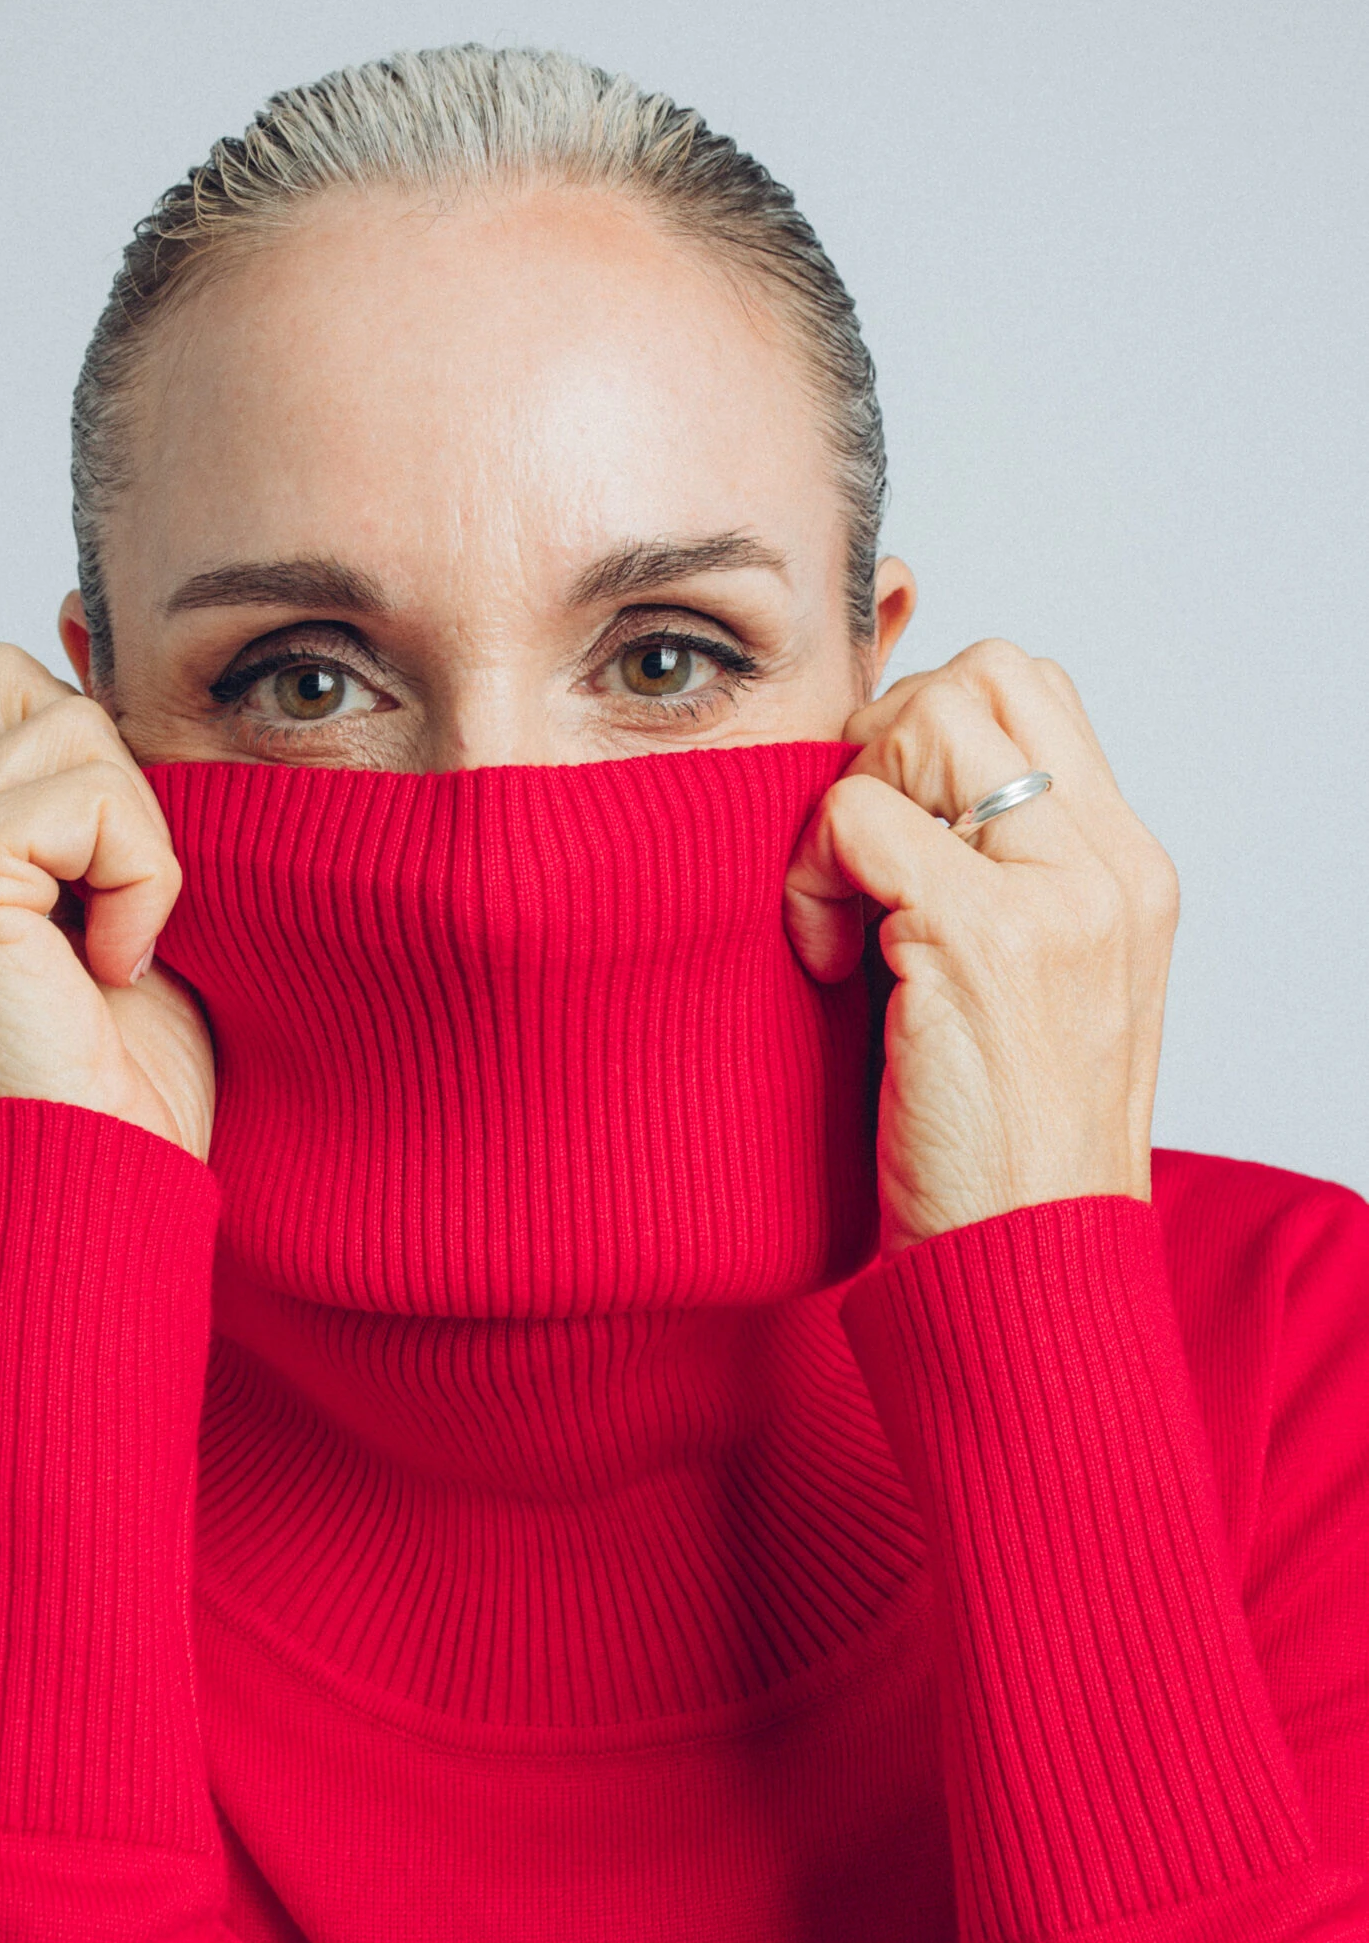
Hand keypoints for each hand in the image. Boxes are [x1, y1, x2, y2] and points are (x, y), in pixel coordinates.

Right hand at [0, 645, 215, 1157]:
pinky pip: (88, 789)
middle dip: (100, 771)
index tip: (119, 902)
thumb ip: (91, 821)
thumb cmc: (117, 1102)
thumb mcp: (110, 927)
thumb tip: (125, 694)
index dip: (90, 776)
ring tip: (118, 942)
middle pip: (2, 678)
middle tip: (119, 905)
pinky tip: (115, 965)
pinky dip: (140, 872)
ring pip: (57, 716)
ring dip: (132, 830)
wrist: (88, 1209)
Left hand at [783, 639, 1179, 1256]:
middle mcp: (1111, 868)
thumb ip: (988, 879)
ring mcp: (1057, 897)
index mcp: (1127, 871)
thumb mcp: (1024, 988)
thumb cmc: (998, 1146)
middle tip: (856, 861)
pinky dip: (814, 877)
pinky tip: (827, 965)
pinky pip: (860, 819)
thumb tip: (885, 788)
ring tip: (844, 916)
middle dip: (885, 742)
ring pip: (924, 723)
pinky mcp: (983, 939)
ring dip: (848, 803)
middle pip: (985, 676)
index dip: (927, 727)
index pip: (1030, 691)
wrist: (1025, 1266)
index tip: (883, 835)